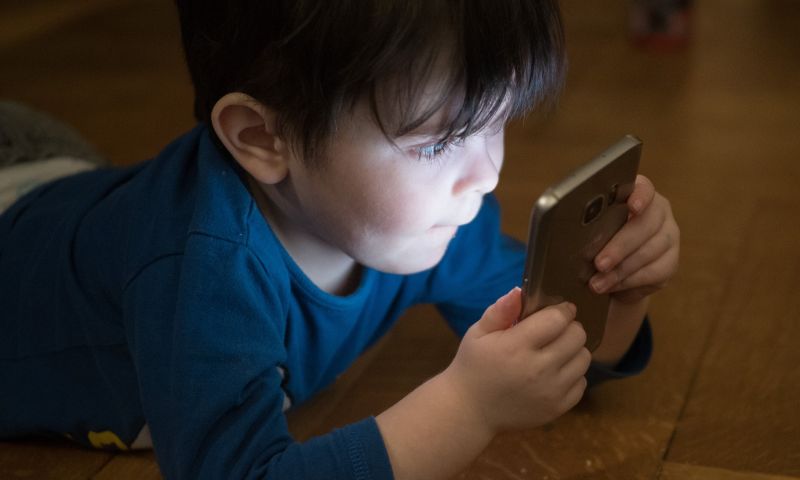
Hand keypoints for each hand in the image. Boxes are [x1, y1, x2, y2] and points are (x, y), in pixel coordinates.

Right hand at [442, 288, 590, 432]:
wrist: (470, 411)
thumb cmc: (473, 366)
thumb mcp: (478, 334)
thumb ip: (500, 311)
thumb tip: (519, 291)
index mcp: (516, 347)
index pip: (557, 319)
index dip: (563, 310)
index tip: (560, 309)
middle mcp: (538, 369)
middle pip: (577, 336)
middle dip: (570, 327)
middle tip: (557, 330)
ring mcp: (550, 392)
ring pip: (584, 359)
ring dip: (574, 350)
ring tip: (557, 350)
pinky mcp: (558, 409)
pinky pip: (582, 383)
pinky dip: (573, 374)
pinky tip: (555, 372)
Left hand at [590, 175, 679, 303]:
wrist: (612, 273)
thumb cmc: (595, 243)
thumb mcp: (589, 230)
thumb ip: (587, 225)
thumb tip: (571, 232)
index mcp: (637, 195)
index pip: (644, 188)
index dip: (639, 196)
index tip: (631, 207)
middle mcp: (658, 212)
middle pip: (645, 224)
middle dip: (620, 246)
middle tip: (599, 263)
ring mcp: (669, 236)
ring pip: (650, 251)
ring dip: (620, 270)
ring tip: (597, 283)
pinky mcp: (671, 262)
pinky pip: (655, 272)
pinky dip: (630, 281)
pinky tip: (612, 286)